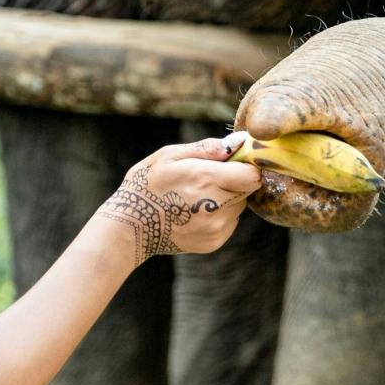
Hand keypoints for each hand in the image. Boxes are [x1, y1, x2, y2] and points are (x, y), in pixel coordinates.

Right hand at [96, 137, 261, 264]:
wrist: (131, 227)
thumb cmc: (147, 184)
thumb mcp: (169, 156)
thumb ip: (206, 148)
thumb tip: (238, 142)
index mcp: (206, 179)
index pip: (252, 175)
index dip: (247, 166)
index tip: (234, 163)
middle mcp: (216, 206)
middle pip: (247, 189)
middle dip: (235, 180)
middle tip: (209, 178)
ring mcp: (216, 228)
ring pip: (239, 206)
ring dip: (227, 198)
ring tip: (198, 196)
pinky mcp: (214, 242)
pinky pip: (230, 222)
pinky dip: (220, 215)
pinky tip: (195, 212)